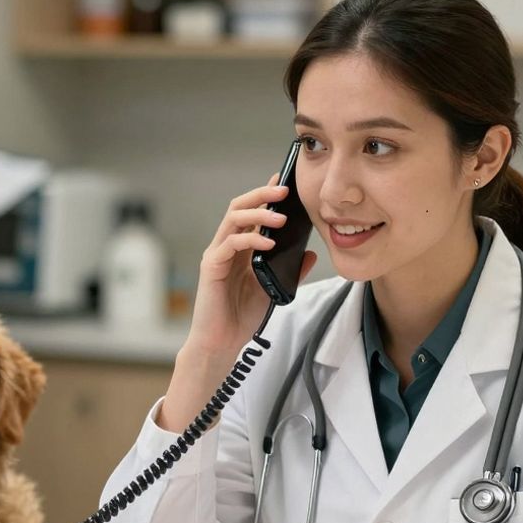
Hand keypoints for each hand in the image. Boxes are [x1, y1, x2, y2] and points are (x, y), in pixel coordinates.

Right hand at [186, 174, 317, 361]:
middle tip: (284, 189)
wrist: (222, 342)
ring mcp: (218, 254)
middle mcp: (226, 246)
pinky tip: (269, 243)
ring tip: (281, 216)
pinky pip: (231, 243)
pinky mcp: (212, 266)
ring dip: (259, 213)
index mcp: (240, 248)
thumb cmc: (242, 316)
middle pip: (240, 207)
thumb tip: (311, 253)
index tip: (285, 180)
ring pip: (234, 218)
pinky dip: (251, 239)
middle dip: (262, 194)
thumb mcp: (274, 289)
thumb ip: (290, 270)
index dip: (266, 194)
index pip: (252, 212)